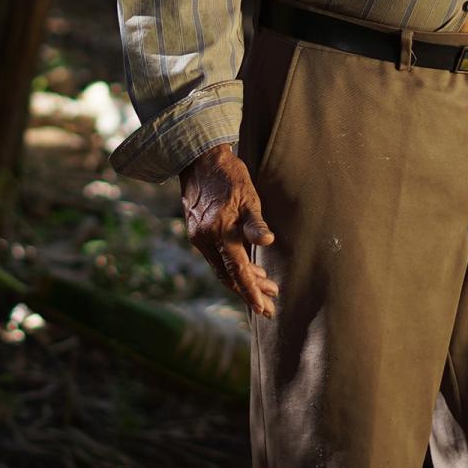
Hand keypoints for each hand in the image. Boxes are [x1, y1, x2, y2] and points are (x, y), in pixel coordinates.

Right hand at [181, 142, 279, 314]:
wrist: (199, 159)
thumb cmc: (230, 176)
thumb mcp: (248, 197)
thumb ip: (255, 223)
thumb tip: (267, 242)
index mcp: (219, 233)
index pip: (238, 271)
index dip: (251, 291)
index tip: (263, 308)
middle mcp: (205, 240)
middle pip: (228, 276)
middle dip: (250, 291)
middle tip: (270, 304)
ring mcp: (199, 238)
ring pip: (221, 268)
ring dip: (243, 280)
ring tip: (265, 286)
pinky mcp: (197, 232)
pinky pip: (216, 257)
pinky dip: (232, 266)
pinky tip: (247, 267)